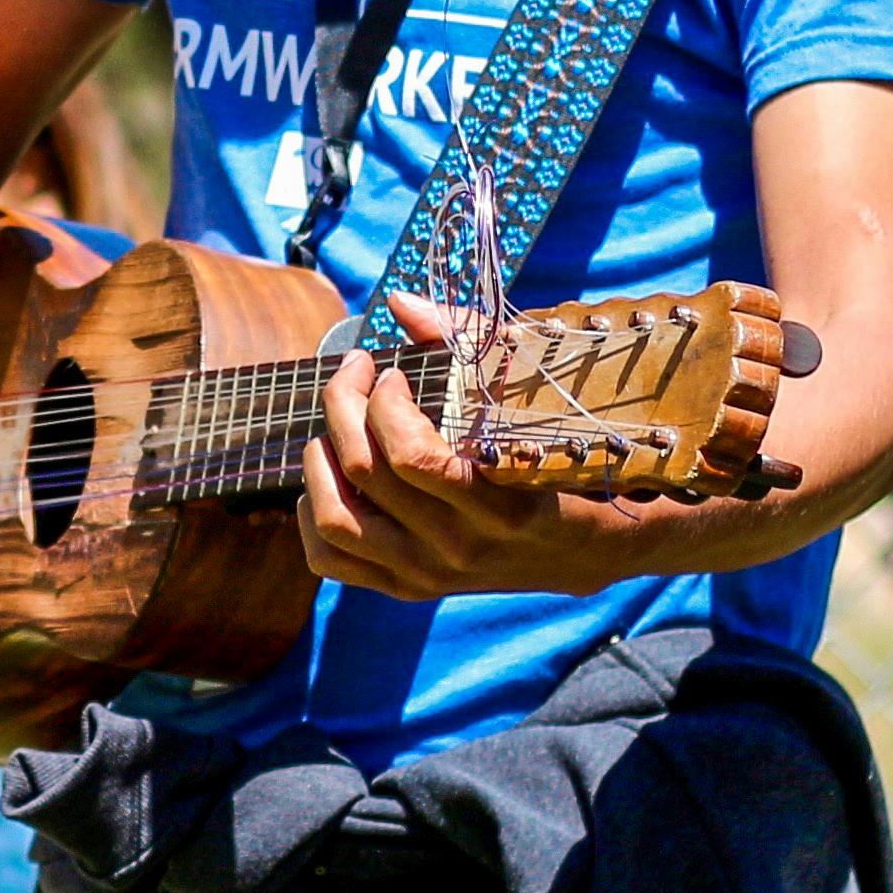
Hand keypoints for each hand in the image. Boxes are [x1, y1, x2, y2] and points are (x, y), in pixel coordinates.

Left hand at [297, 292, 654, 601]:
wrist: (580, 552)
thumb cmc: (557, 465)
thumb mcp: (529, 408)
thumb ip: (469, 345)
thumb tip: (398, 302)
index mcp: (498, 506)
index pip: (412, 456)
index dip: (385, 402)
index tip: (393, 371)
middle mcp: (458, 548)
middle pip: (364, 472)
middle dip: (344, 404)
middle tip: (355, 372)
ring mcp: (427, 576)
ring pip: (336, 519)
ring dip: (322, 458)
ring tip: (336, 426)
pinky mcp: (404, 589)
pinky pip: (330, 559)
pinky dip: (312, 514)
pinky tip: (330, 476)